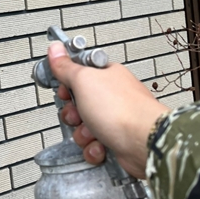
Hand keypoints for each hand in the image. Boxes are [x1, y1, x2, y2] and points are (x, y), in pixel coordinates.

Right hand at [47, 41, 169, 177]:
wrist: (144, 143)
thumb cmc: (121, 109)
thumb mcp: (84, 81)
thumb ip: (66, 67)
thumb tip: (55, 49)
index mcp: (107, 75)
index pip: (79, 75)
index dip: (67, 84)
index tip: (63, 90)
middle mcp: (112, 96)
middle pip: (78, 104)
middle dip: (73, 114)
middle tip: (78, 114)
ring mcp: (116, 119)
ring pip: (84, 127)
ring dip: (83, 134)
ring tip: (93, 133)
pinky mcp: (117, 141)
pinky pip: (94, 145)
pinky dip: (94, 149)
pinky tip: (101, 146)